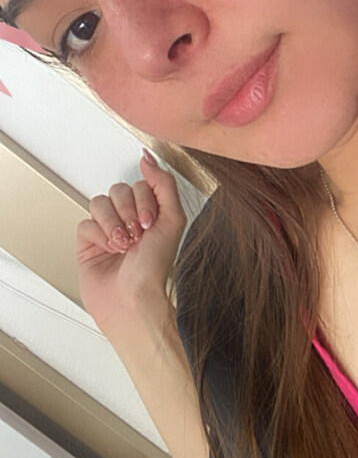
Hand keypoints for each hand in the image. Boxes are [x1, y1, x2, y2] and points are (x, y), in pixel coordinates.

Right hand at [76, 149, 187, 337]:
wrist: (133, 299)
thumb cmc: (155, 268)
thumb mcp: (173, 219)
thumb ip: (164, 184)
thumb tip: (148, 158)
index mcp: (151, 212)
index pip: (139, 184)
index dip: (144, 202)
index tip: (151, 223)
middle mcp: (129, 219)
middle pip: (118, 190)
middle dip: (128, 214)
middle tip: (136, 236)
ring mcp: (107, 230)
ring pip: (99, 203)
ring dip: (113, 224)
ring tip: (122, 245)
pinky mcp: (87, 243)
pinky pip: (84, 223)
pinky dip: (98, 236)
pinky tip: (108, 250)